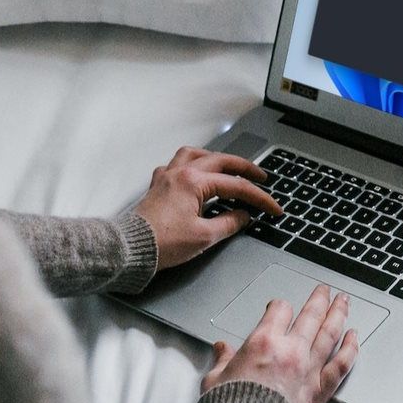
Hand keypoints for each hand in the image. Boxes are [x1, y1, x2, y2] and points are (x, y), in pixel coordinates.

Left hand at [132, 146, 281, 270]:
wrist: (131, 249)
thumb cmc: (162, 243)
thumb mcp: (204, 236)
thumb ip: (229, 222)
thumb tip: (243, 216)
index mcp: (194, 182)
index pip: (236, 186)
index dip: (258, 197)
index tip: (272, 207)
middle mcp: (180, 172)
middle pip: (220, 161)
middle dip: (244, 168)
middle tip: (260, 176)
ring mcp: (167, 176)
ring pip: (196, 154)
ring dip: (215, 158)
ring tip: (228, 166)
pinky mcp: (158, 185)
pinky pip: (176, 164)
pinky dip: (191, 164)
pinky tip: (195, 172)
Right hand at [202, 285, 359, 402]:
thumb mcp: (215, 380)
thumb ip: (222, 360)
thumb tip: (221, 349)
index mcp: (263, 343)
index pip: (279, 310)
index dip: (280, 306)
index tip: (280, 307)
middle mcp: (290, 351)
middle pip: (310, 315)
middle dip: (319, 299)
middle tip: (325, 290)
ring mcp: (309, 369)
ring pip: (329, 333)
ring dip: (338, 313)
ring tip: (344, 301)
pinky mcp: (321, 391)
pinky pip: (341, 364)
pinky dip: (350, 348)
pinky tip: (354, 337)